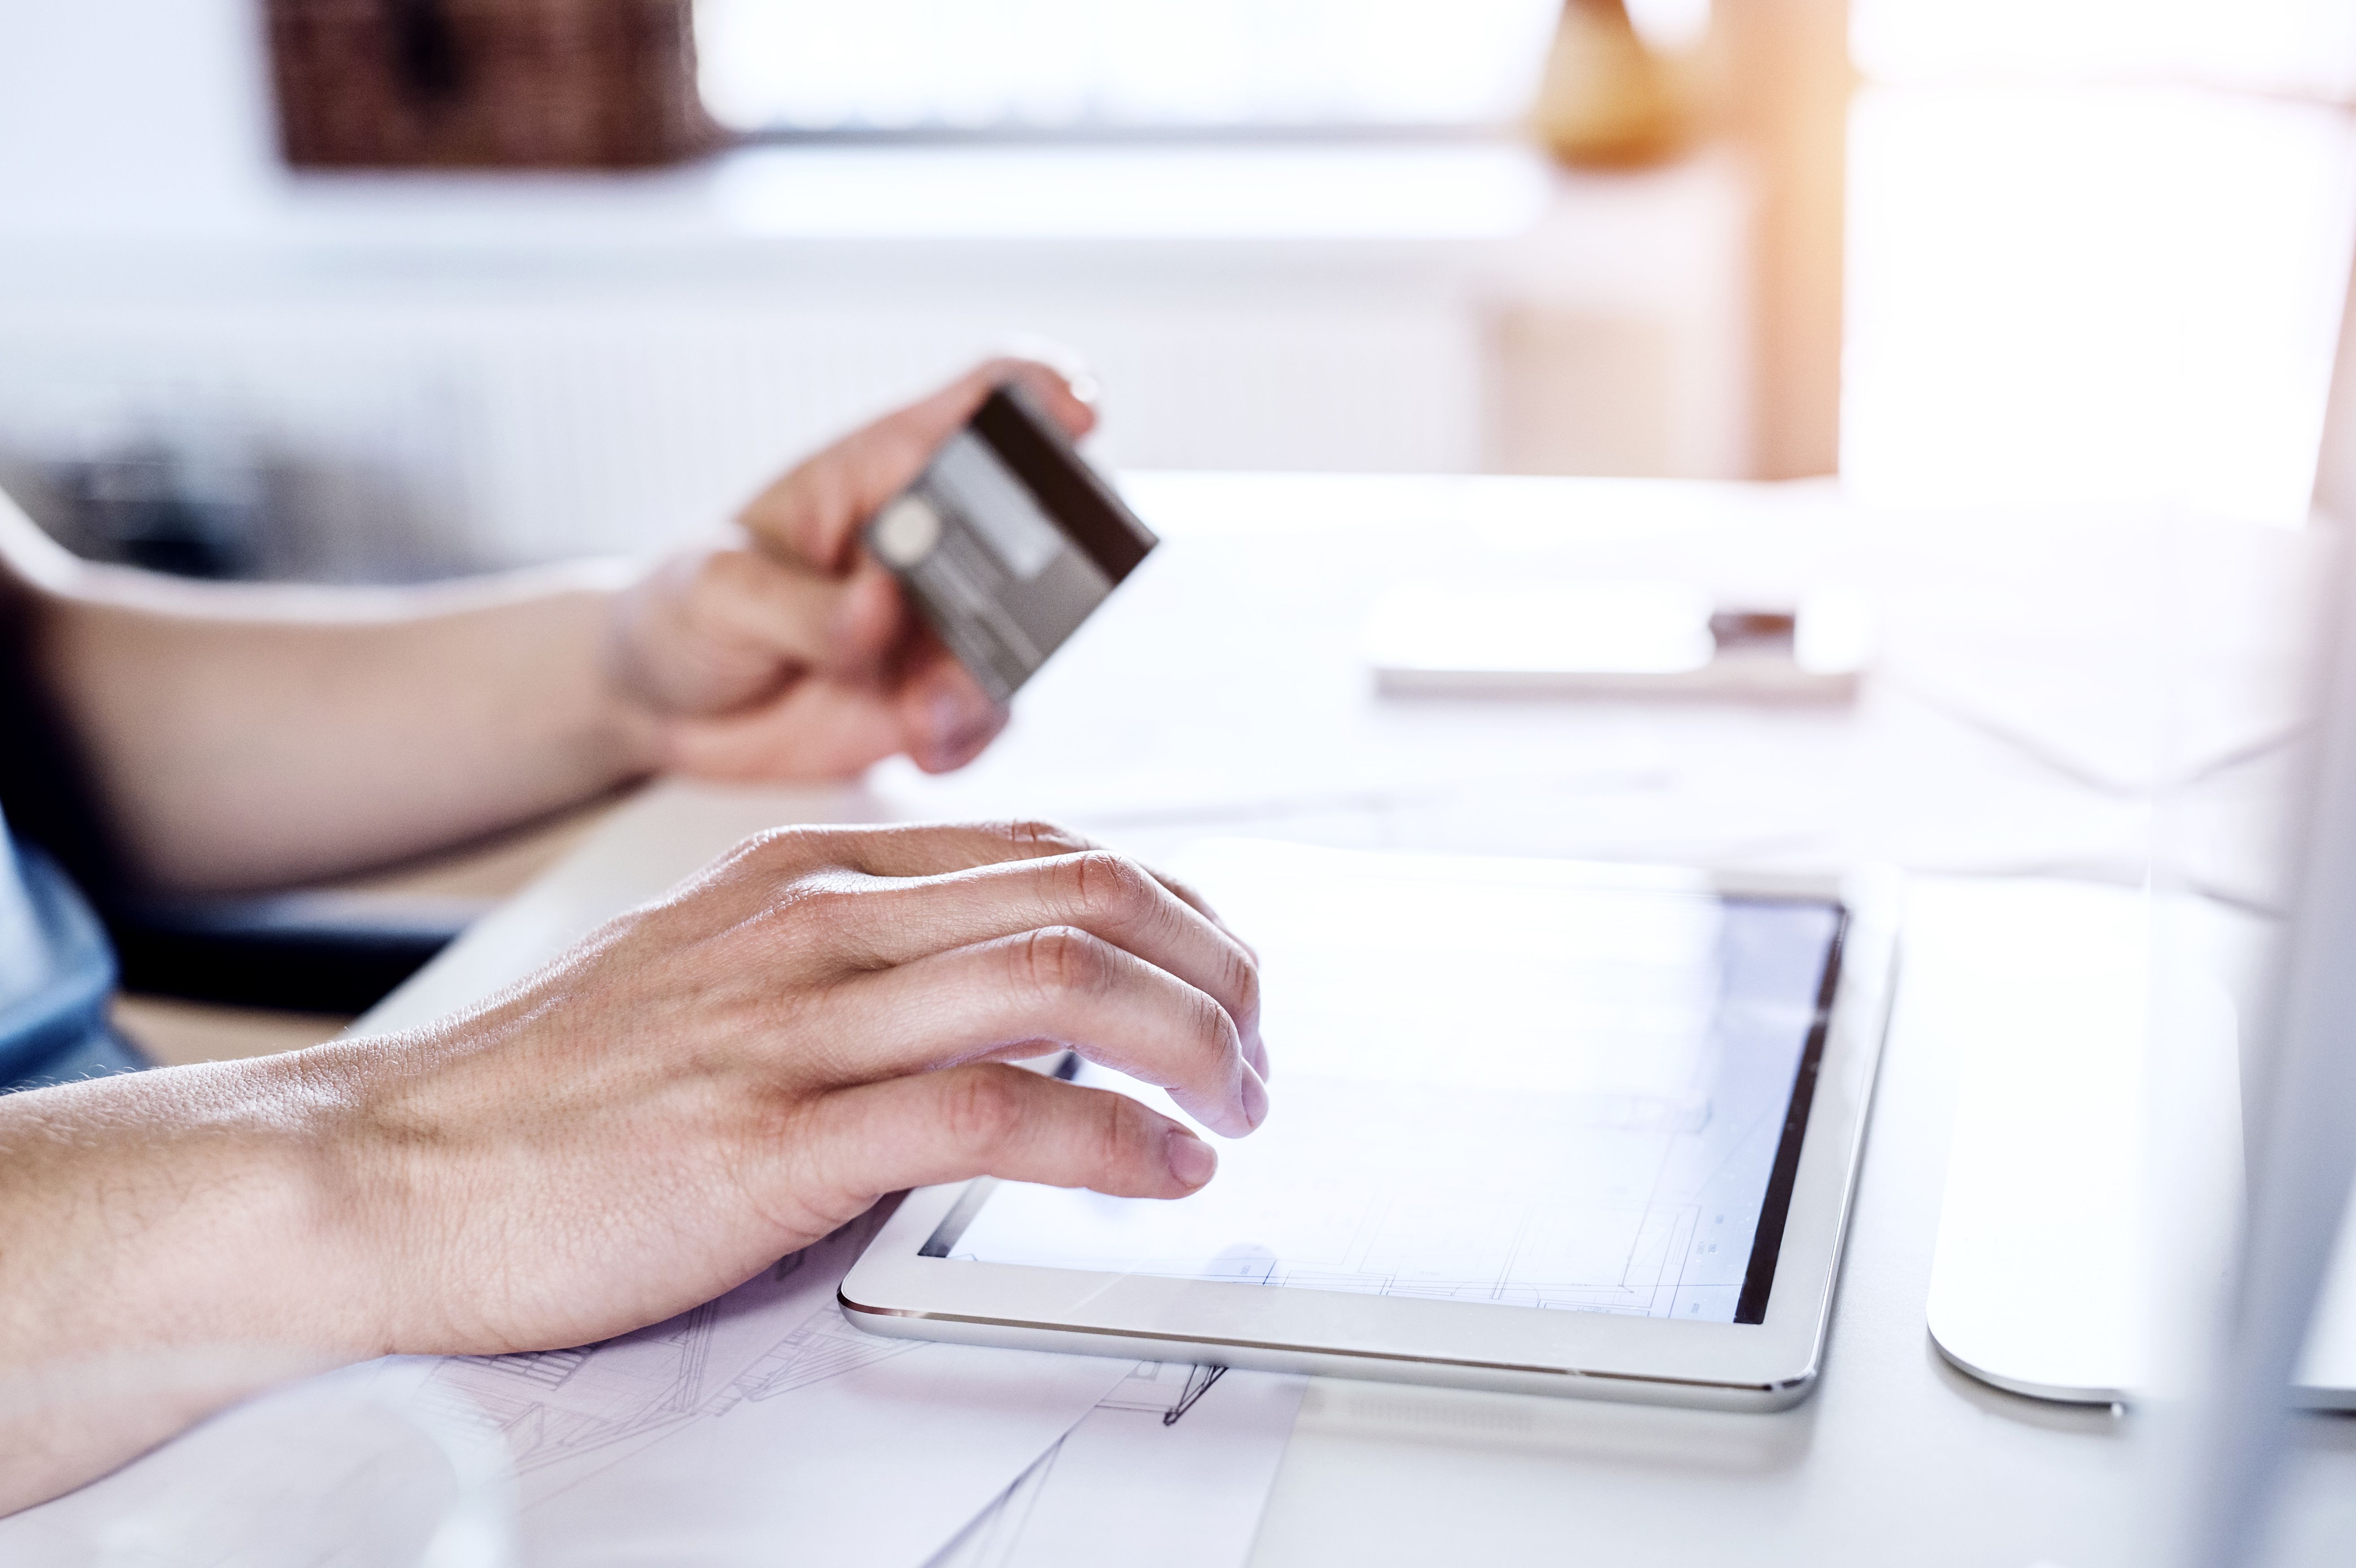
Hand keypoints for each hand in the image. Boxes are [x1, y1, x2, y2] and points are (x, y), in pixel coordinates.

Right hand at [319, 821, 1266, 1356]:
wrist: (389, 1169)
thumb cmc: (550, 1089)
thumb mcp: (712, 969)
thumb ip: (844, 957)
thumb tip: (986, 993)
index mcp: (806, 872)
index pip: (1046, 851)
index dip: (1167, 907)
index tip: (1217, 971)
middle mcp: (816, 921)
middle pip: (1086, 895)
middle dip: (1212, 969)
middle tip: (1258, 1048)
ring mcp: (796, 1024)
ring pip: (1061, 982)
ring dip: (1191, 1046)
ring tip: (1240, 1105)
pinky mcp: (773, 1140)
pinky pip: (992, 1117)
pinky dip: (1108, 1143)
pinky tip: (1160, 1172)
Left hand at [606, 359, 1096, 779]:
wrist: (658, 705)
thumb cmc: (683, 609)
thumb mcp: (717, 591)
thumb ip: (803, 605)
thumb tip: (881, 611)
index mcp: (885, 469)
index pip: (986, 402)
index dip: (1044, 393)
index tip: (1077, 419)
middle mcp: (933, 540)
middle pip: (1041, 525)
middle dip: (1047, 573)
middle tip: (995, 628)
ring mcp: (942, 620)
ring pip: (1025, 638)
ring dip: (988, 680)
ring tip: (925, 714)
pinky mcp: (938, 694)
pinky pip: (989, 717)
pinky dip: (967, 737)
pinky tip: (920, 747)